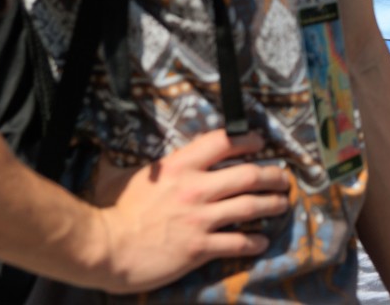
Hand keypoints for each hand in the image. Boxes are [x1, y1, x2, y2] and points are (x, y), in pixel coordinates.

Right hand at [85, 129, 292, 291]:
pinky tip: (262, 241)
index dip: (247, 140)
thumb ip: (147, 165)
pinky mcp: (199, 247)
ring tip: (282, 205)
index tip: (260, 143)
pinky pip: (238, 242)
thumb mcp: (128, 175)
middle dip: (273, 176)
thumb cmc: (114, 211)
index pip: (224, 142)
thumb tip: (132, 152)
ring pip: (251, 207)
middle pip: (249, 175)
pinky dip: (254, 242)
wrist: (105, 248)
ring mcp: (200, 219)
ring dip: (272, 205)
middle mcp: (196, 188)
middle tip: (284, 178)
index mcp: (180, 166)